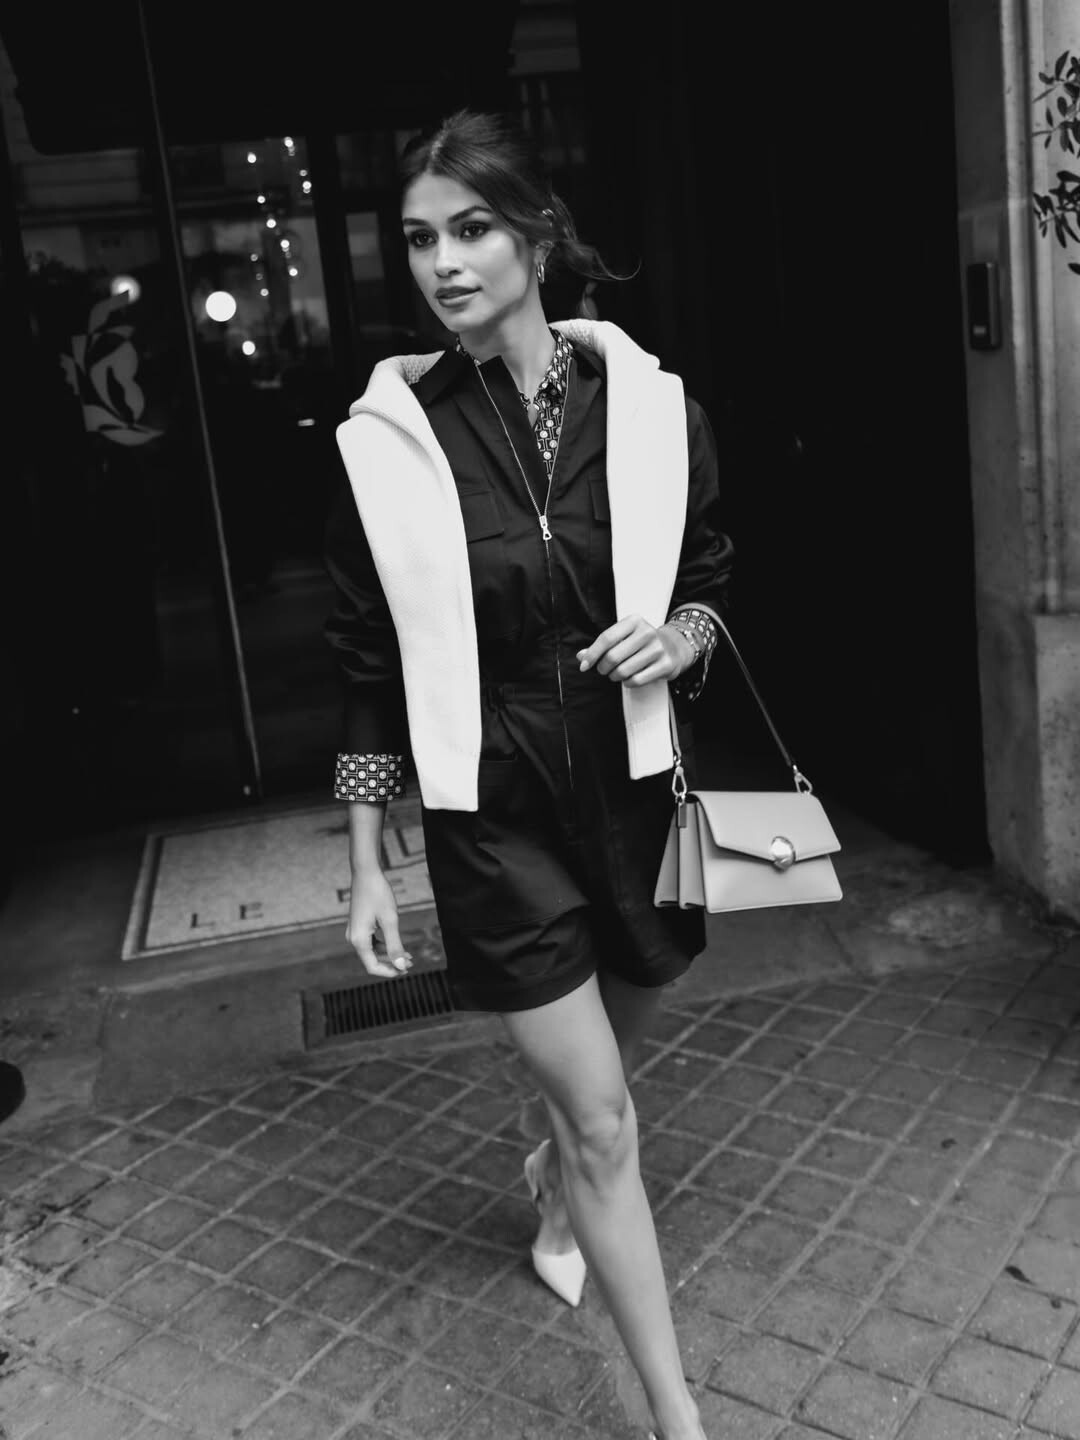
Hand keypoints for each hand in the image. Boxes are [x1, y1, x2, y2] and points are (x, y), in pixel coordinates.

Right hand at [346, 869, 412, 978]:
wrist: (366, 872)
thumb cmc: (378, 894)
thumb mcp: (390, 920)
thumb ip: (395, 945)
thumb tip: (401, 966)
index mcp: (358, 940)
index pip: (372, 967)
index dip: (389, 972)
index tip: (405, 971)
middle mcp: (353, 938)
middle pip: (372, 960)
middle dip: (392, 963)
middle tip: (411, 962)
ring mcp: (355, 931)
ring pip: (372, 951)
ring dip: (389, 954)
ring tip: (407, 955)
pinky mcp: (359, 925)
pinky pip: (371, 941)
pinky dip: (384, 945)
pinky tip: (397, 944)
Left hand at [576, 615, 693, 685]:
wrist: (674, 648)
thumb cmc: (642, 643)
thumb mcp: (623, 637)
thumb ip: (602, 646)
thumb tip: (581, 656)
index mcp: (634, 621)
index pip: (606, 638)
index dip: (592, 654)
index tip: (584, 666)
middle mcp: (647, 632)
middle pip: (613, 657)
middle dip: (603, 668)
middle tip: (604, 670)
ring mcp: (657, 649)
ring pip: (623, 671)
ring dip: (615, 677)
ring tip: (617, 674)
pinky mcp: (665, 665)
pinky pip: (636, 680)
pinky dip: (628, 683)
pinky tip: (630, 678)